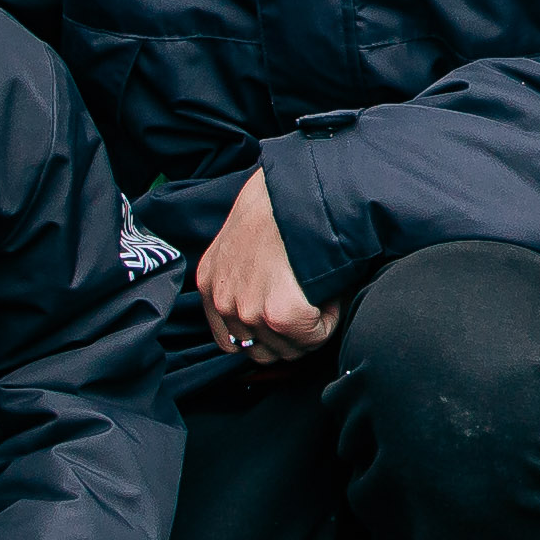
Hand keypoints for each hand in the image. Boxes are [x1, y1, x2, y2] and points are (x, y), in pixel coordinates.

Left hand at [199, 168, 335, 362]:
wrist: (297, 187)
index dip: (266, 334)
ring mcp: (249, 310)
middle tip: (311, 305)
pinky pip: (315, 337)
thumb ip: (243, 277)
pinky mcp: (280, 314)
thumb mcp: (241, 239)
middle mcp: (223, 302)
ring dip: (312, 327)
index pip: (232, 341)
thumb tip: (271, 306)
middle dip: (291, 337)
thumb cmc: (279, 203)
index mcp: (210, 284)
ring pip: (292, 349)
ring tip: (319, 292)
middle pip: (263, 352)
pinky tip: (328, 290)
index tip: (288, 316)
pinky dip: (329, 319)